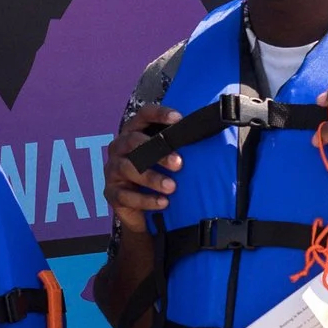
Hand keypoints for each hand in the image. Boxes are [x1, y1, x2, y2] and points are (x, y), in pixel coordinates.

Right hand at [106, 104, 181, 231]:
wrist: (143, 213)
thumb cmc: (158, 178)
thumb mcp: (167, 160)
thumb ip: (182, 147)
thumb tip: (215, 135)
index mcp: (133, 133)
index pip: (143, 115)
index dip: (159, 114)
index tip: (179, 119)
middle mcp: (119, 148)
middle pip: (134, 141)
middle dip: (158, 151)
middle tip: (179, 163)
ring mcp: (112, 170)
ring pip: (128, 168)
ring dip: (152, 178)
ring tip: (172, 187)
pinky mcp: (111, 193)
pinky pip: (126, 195)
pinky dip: (146, 200)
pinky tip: (163, 203)